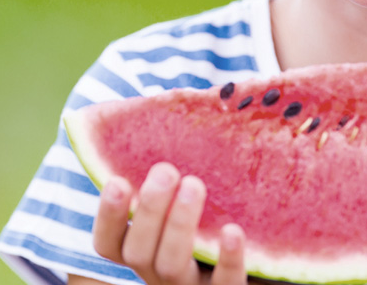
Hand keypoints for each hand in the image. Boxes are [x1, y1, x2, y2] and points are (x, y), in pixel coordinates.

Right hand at [93, 162, 248, 284]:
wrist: (259, 265)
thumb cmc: (212, 216)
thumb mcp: (184, 197)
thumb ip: (170, 169)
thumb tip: (172, 101)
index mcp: (142, 249)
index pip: (107, 243)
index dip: (108, 215)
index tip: (117, 180)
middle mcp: (158, 273)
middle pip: (138, 252)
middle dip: (148, 210)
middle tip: (165, 170)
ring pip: (172, 266)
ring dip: (179, 225)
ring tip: (194, 185)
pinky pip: (224, 284)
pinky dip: (228, 259)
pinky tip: (233, 230)